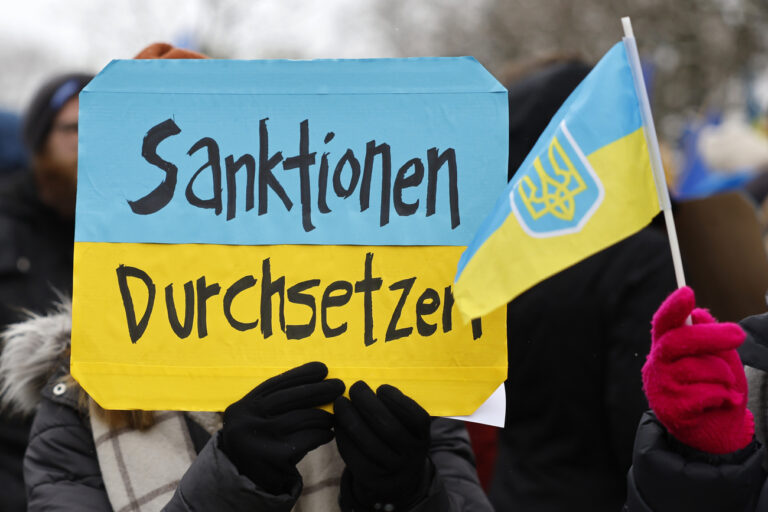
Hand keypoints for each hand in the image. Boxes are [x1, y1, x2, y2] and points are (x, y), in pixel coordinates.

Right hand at [220, 361, 344, 494]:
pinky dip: (321, 434)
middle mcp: (245, 421)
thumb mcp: (259, 420)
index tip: (323, 368)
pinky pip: (307, 439)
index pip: (275, 384)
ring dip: (323, 415)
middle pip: (288, 397)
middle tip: (339, 386)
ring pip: (300, 418)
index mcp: (243, 407)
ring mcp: (258, 440)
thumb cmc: (262, 444)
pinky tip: (328, 434)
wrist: (246, 483)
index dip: (301, 374)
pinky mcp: (273, 459)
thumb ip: (278, 403)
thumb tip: (318, 380)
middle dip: (318, 389)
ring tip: (335, 415)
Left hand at [334, 381, 431, 509]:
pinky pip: (354, 455)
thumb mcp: (407, 427)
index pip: (416, 418)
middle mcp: (411, 456)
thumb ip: (395, 409)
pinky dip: (343, 436)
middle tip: (356, 387)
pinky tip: (338, 421)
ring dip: (351, 418)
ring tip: (341, 402)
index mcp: (422, 438)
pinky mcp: (370, 478)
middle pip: (389, 428)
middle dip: (368, 404)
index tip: (381, 388)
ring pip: (369, 443)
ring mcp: (390, 470)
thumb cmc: (396, 440)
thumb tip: (368, 387)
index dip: (398, 401)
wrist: (394, 479)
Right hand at [642, 286, 752, 453]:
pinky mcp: (671, 409)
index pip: (664, 323)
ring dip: (723, 376)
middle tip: (738, 334)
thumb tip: (700, 314)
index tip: (686, 293)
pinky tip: (722, 402)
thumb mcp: (718, 359)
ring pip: (698, 368)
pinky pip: (705, 394)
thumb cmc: (714, 389)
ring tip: (727, 386)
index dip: (673, 308)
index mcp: (666, 347)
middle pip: (678, 341)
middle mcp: (658, 364)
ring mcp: (661, 387)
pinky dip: (723, 397)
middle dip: (710, 335)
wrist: (714, 431)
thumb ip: (709, 339)